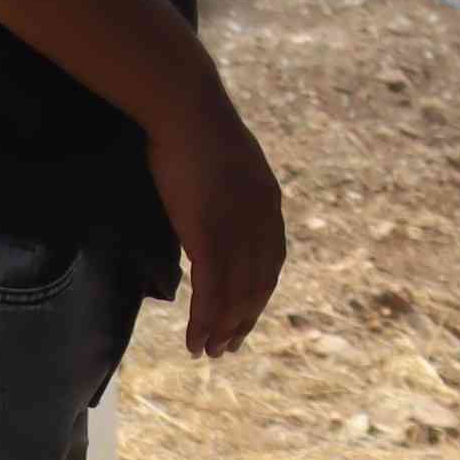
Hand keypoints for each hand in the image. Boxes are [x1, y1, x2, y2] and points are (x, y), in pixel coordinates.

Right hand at [147, 78, 285, 355]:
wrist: (188, 108)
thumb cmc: (197, 131)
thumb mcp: (225, 168)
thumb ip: (229, 196)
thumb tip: (215, 215)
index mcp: (268, 202)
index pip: (272, 262)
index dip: (259, 294)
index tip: (246, 317)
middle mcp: (261, 219)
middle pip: (259, 284)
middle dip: (245, 319)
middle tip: (227, 347)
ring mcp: (236, 226)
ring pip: (236, 293)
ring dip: (223, 328)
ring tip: (209, 352)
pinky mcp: (208, 231)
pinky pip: (211, 288)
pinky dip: (206, 319)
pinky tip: (195, 338)